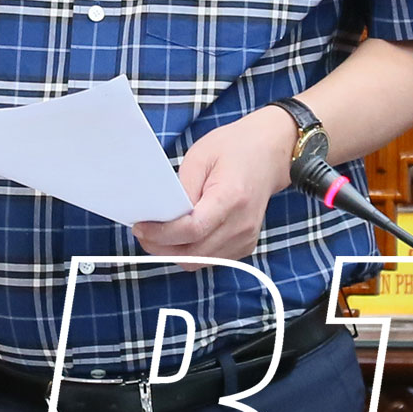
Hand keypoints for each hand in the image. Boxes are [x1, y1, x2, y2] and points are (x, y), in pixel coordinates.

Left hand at [146, 107, 293, 264]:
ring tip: (159, 234)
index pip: (192, 230)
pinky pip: (210, 259)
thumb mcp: (200, 157)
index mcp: (231, 197)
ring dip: (174, 252)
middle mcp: (242, 224)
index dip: (161, 234)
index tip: (142, 227)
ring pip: (199, 262)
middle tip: (143, 233)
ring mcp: (246, 238)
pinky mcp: (245, 245)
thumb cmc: (236, 149)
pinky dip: (191, 252)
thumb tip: (160, 215)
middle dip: (161, 247)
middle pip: (193, 253)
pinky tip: (182, 235)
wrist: (271, 153)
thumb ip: (181, 189)